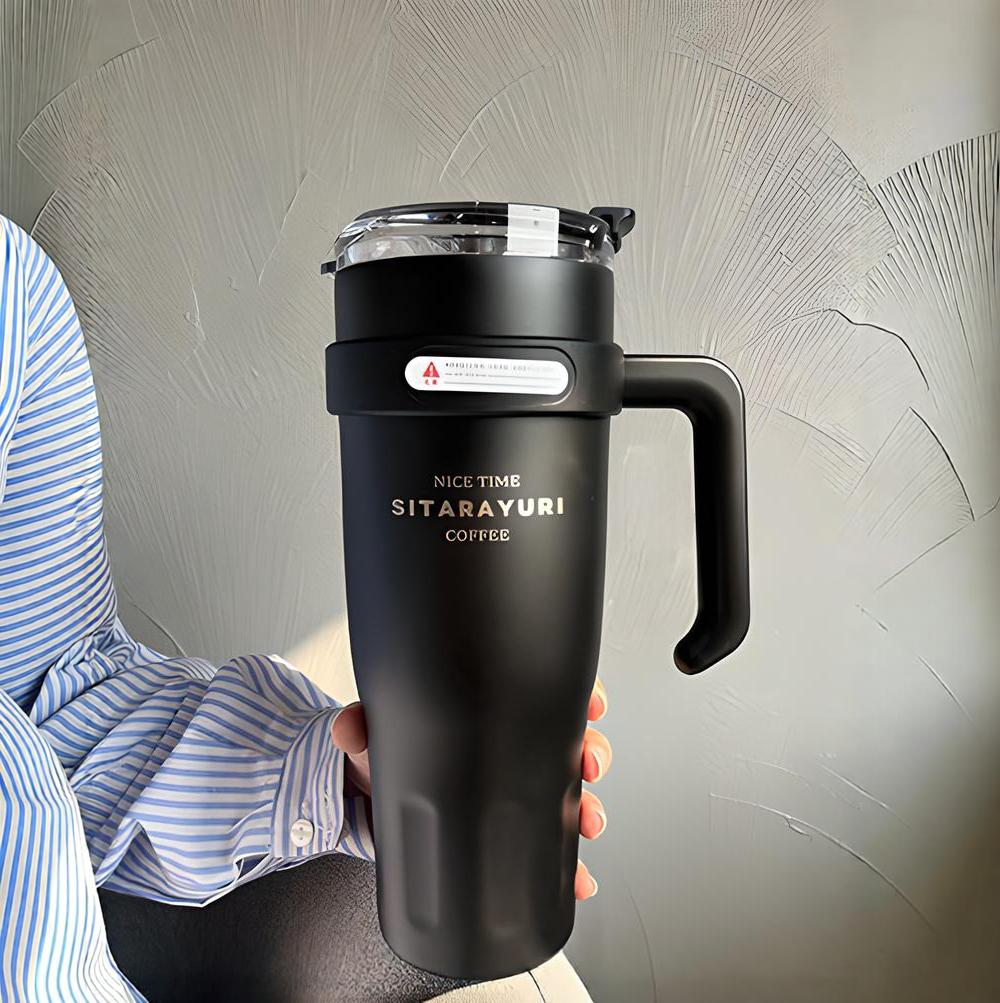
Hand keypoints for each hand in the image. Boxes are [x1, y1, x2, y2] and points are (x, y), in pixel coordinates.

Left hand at [331, 677, 610, 900]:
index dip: (575, 693)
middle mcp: (510, 746)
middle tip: (589, 763)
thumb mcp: (376, 735)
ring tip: (589, 822)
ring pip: (567, 791)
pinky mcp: (506, 830)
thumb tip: (350, 727)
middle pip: (567, 739)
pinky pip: (547, 843)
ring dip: (588, 807)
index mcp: (487, 712)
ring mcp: (513, 788)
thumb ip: (361, 726)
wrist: (372, 800)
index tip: (591, 703)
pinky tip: (579, 878)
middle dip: (591, 750)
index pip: (540, 692)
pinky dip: (568, 864)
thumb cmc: (385, 754)